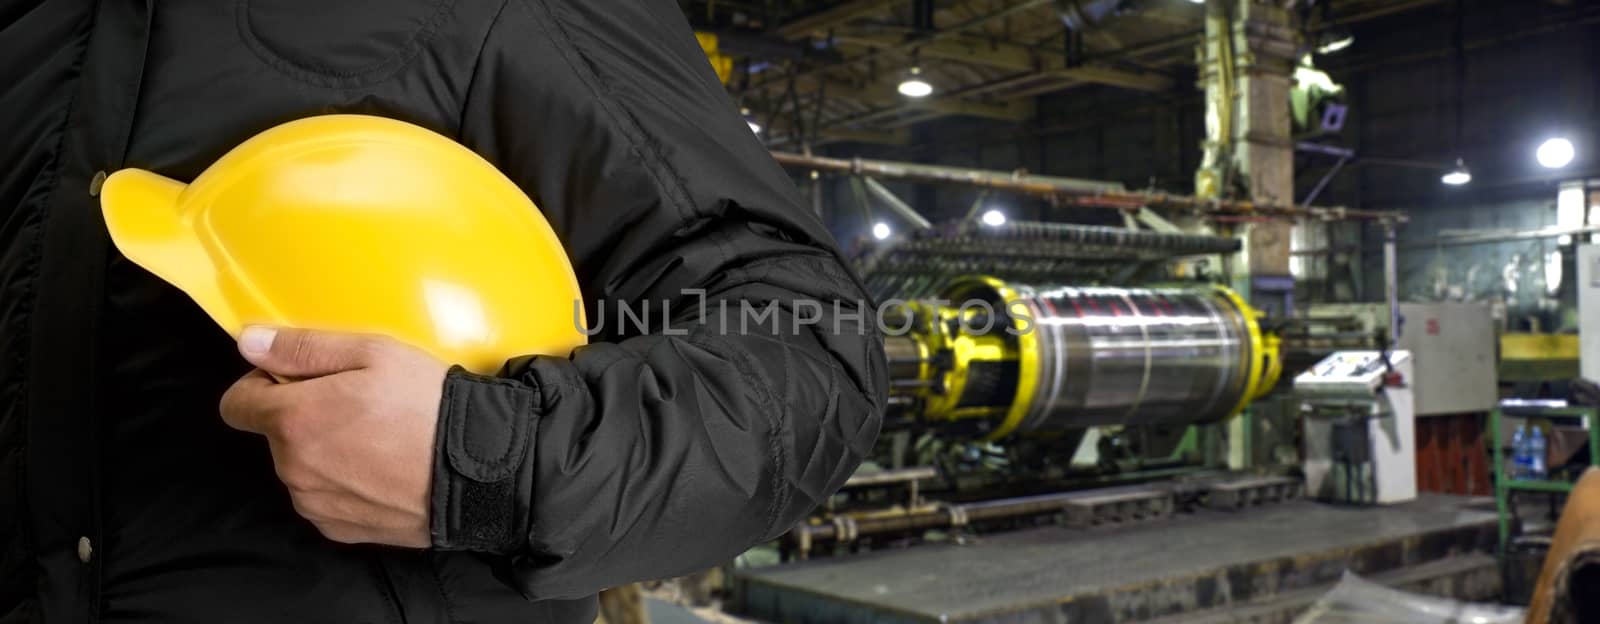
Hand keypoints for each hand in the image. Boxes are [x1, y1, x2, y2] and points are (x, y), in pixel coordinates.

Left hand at [220, 326, 447, 547]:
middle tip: (359, 405)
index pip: (236, 404)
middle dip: (304, 417)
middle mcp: (293, 467)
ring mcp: (315, 502)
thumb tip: (248, 344)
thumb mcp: (372, 354)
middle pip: (274, 435)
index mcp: (293, 419)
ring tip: (378, 438)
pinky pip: (324, 498)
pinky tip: (382, 469)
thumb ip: (301, 347)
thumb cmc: (429, 407)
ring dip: (324, 452)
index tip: (301, 381)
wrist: (478, 472)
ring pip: (300, 468)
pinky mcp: (339, 528)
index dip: (263, 385)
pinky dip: (344, 483)